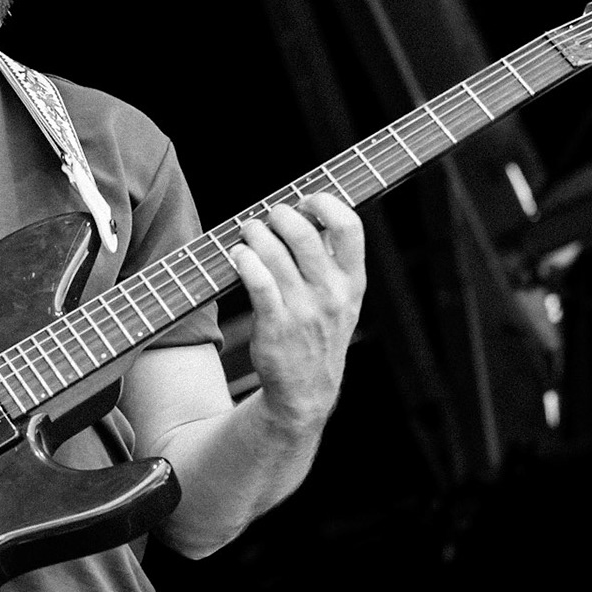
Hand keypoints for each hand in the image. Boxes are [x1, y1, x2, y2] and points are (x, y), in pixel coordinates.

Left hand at [230, 195, 366, 431]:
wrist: (306, 390)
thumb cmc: (321, 333)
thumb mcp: (343, 299)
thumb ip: (333, 258)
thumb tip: (313, 210)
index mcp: (353, 281)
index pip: (350, 226)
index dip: (326, 203)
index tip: (307, 201)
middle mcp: (331, 294)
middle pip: (303, 233)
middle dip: (279, 214)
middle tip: (268, 218)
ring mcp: (303, 311)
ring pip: (274, 252)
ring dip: (254, 234)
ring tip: (248, 233)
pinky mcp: (275, 325)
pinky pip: (257, 280)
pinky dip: (244, 260)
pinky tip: (238, 256)